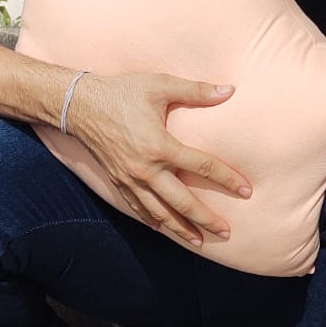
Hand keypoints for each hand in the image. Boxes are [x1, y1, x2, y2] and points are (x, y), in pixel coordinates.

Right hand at [63, 72, 250, 244]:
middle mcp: (146, 169)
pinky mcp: (117, 181)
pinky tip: (162, 228)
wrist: (78, 105)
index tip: (247, 191)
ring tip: (200, 241)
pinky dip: (152, 220)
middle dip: (206, 220)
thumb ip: (196, 90)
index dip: (227, 179)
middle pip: (183, 202)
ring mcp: (130, 178)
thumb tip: (229, 90)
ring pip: (160, 212)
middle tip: (227, 233)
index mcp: (160, 145)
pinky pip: (137, 207)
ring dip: (181, 229)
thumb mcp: (160, 85)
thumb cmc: (121, 92)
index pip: (202, 166)